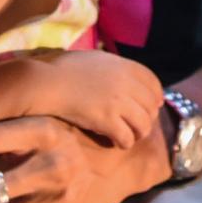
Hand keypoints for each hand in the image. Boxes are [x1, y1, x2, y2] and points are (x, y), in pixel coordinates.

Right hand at [37, 48, 164, 146]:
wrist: (46, 82)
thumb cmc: (62, 68)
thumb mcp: (95, 59)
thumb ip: (113, 68)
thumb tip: (122, 75)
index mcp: (123, 66)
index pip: (153, 83)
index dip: (155, 97)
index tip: (153, 106)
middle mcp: (125, 83)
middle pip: (151, 106)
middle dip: (147, 118)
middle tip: (138, 125)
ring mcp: (118, 102)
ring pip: (144, 125)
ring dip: (138, 133)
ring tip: (129, 136)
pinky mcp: (106, 120)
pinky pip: (127, 137)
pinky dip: (124, 143)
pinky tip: (116, 143)